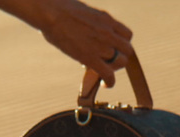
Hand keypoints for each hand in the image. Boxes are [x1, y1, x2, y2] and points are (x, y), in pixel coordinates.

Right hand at [3, 0, 133, 86]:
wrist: (52, 13)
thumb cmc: (61, 9)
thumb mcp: (85, 13)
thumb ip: (92, 24)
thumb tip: (86, 33)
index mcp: (107, 20)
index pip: (127, 35)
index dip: (121, 44)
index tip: (113, 48)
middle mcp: (108, 32)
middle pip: (127, 50)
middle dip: (120, 56)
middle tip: (108, 60)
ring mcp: (101, 45)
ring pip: (121, 62)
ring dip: (114, 68)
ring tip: (104, 70)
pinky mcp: (90, 57)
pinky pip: (108, 74)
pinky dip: (109, 82)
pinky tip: (106, 84)